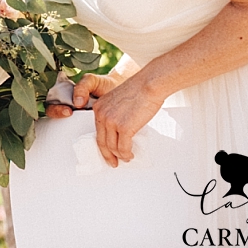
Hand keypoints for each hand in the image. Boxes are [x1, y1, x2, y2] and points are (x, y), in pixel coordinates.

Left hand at [47, 73, 162, 167]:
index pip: (98, 130)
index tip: (106, 151)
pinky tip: (130, 155)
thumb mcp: (119, 100)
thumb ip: (115, 113)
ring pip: (112, 146)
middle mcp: (102, 114)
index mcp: (99, 107)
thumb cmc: (139, 90)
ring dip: (119, 155)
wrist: (149, 85)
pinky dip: (126, 154)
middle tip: (113, 162)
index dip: (102, 144)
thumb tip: (121, 129)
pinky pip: (123, 147)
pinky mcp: (124, 127)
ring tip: (126, 158)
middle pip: (102, 141)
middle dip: (108, 154)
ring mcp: (112, 122)